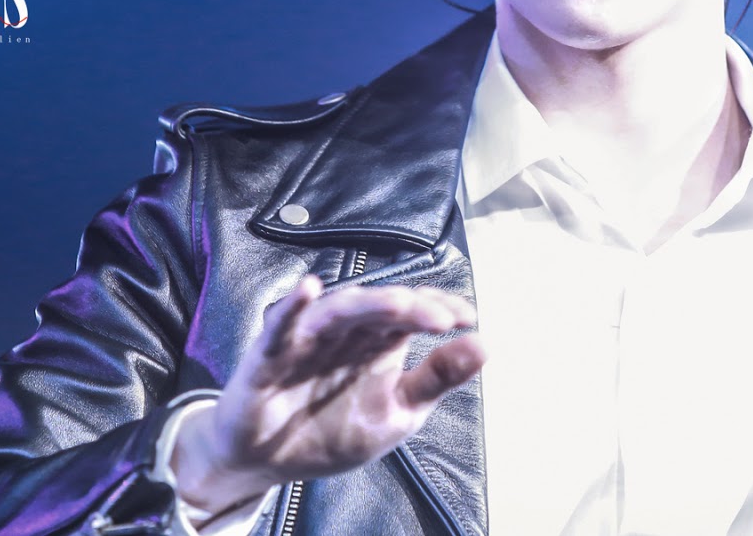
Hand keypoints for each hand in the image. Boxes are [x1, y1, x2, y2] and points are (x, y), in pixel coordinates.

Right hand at [169, 275, 484, 513]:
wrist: (269, 463)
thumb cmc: (331, 429)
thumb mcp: (398, 411)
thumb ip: (438, 378)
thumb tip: (483, 345)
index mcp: (379, 339)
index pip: (414, 311)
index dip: (440, 309)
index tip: (467, 318)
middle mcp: (347, 330)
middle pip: (382, 306)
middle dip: (413, 307)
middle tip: (442, 318)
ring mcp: (309, 337)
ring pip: (341, 309)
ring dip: (370, 303)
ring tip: (400, 304)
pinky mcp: (271, 354)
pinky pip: (282, 325)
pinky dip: (294, 306)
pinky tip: (309, 289)